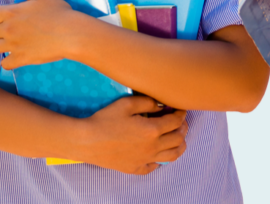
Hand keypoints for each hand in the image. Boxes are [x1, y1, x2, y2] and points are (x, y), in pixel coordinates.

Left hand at [0, 0, 83, 68]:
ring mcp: (12, 46)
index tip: (4, 19)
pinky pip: (4, 64)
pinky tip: (16, 55)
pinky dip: (8, 61)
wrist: (70, 33)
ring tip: (10, 43)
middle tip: (10, 30)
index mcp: (11, 12)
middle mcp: (7, 29)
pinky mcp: (20, 59)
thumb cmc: (58, 12)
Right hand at [68, 95, 188, 174]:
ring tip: (177, 138)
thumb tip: (161, 105)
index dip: (181, 113)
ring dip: (179, 145)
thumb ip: (148, 102)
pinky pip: (154, 166)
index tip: (180, 108)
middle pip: (178, 139)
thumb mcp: (127, 103)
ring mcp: (144, 160)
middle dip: (183, 128)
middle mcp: (152, 147)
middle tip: (180, 121)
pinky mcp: (134, 168)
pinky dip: (160, 159)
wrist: (86, 141)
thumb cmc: (105, 119)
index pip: (176, 121)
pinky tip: (157, 152)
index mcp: (152, 130)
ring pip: (172, 156)